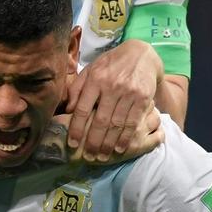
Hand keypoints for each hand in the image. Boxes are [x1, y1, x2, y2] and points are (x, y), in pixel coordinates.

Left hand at [66, 40, 162, 158]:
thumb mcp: (91, 70)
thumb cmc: (111, 65)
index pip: (82, 108)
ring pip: (116, 124)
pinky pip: (133, 122)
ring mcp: (129, 92)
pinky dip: (126, 137)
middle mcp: (111, 86)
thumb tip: (68, 110)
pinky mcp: (143, 97)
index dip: (76, 129)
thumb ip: (77, 88)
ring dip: (109, 144)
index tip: (72, 144)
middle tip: (89, 157)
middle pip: (100, 120)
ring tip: (102, 157)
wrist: (141, 54)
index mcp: (95, 79)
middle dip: (93, 142)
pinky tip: (120, 148)